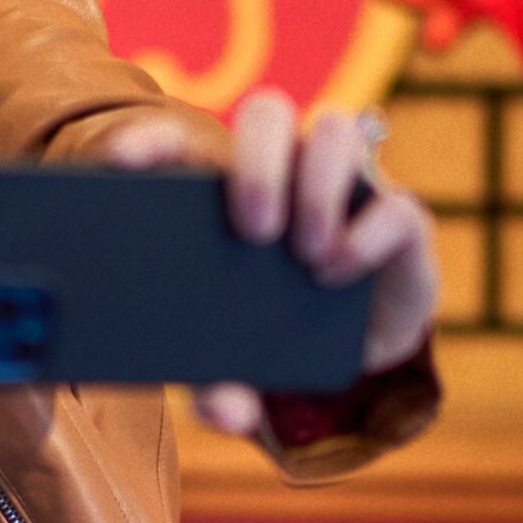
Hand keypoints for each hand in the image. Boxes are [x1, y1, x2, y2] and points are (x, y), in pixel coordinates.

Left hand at [99, 90, 437, 436]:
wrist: (354, 348)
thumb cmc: (269, 330)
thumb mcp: (233, 363)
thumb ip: (219, 388)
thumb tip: (222, 410)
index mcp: (221, 187)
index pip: (179, 139)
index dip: (151, 139)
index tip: (124, 161)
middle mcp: (284, 169)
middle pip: (266, 112)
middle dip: (257, 161)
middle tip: (251, 229)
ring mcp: (344, 186)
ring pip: (335, 129)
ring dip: (318, 186)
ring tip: (303, 254)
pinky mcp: (398, 219)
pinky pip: (396, 204)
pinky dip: (367, 235)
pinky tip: (337, 272)